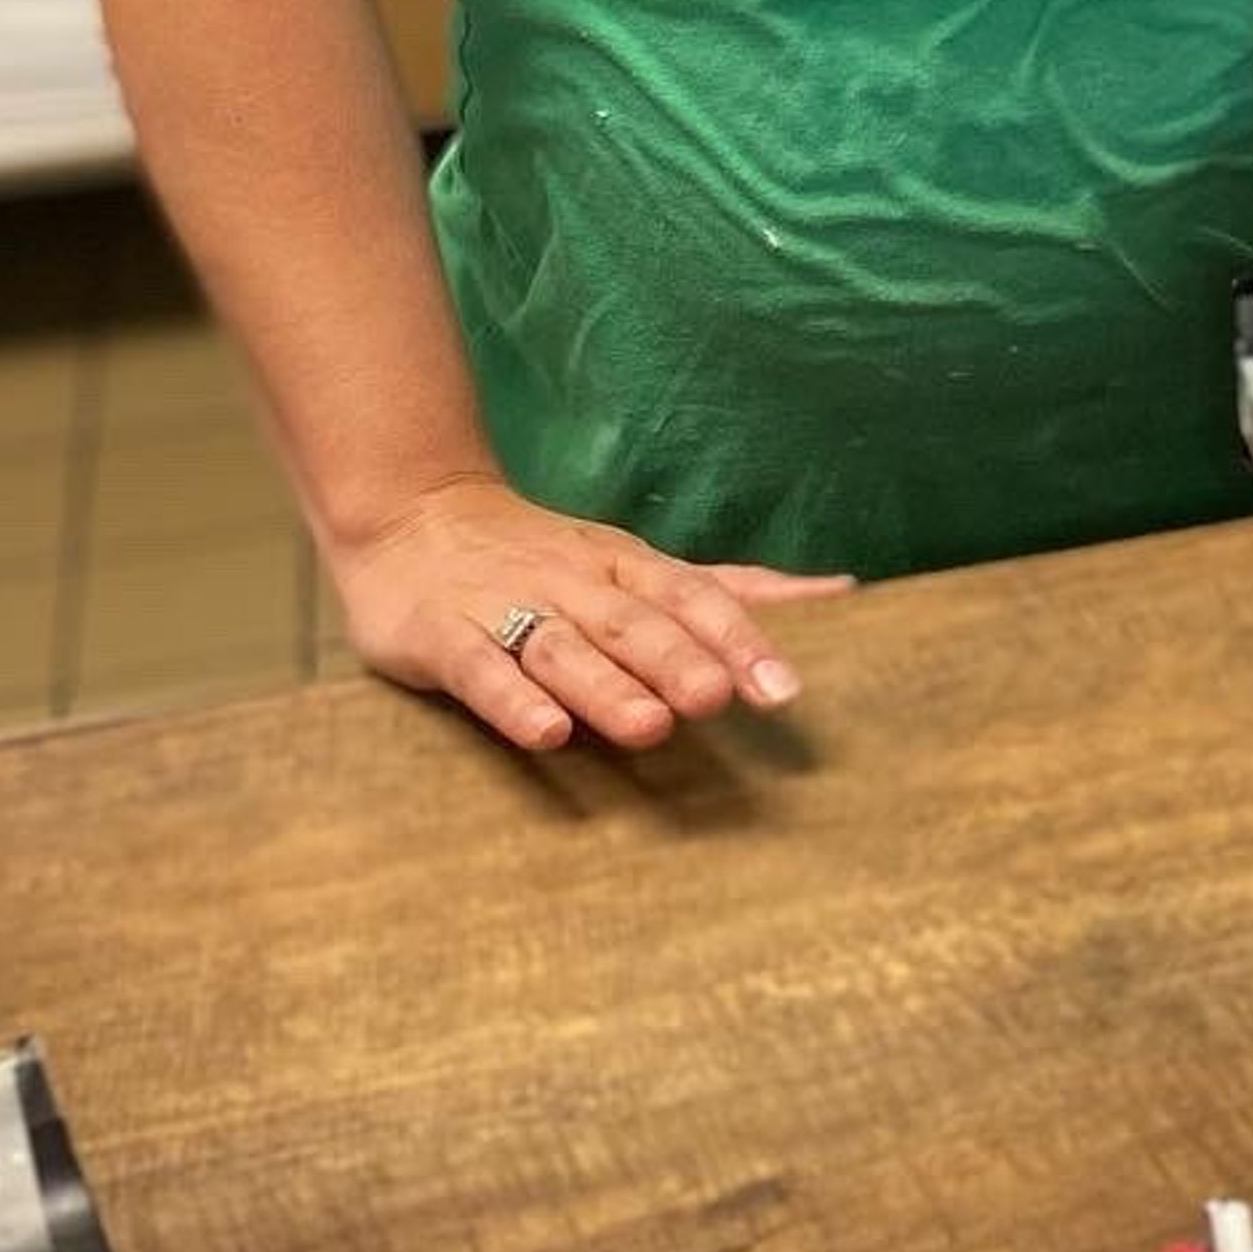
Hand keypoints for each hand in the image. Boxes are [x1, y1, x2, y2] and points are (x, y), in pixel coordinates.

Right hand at [326, 472, 853, 756]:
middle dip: (679, 659)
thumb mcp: (638, 564)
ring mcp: (507, 608)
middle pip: (633, 623)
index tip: (785, 688)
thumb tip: (841, 591)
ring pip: (564, 649)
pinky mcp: (443, 637)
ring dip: (607, 687)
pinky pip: (480, 670)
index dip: (738, 638)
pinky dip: (511, 700)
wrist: (410, 517)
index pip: (692, 596)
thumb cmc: (545, 557)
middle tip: (721, 699)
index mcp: (626, 567)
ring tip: (650, 727)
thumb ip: (729, 588)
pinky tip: (544, 734)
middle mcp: (575, 584)